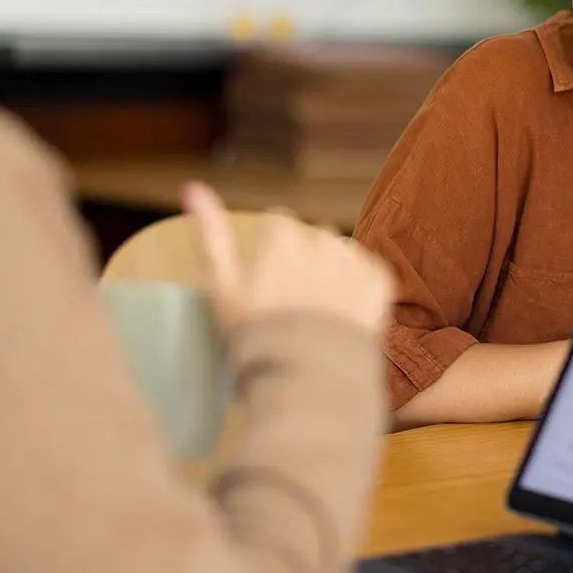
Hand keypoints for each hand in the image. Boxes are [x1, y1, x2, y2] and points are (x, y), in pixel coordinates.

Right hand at [185, 181, 393, 335]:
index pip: (278, 225)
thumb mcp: (222, 289)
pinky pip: (369, 273)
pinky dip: (359, 291)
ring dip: (332, 273)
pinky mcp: (381, 281)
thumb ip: (211, 234)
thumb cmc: (256, 339)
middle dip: (303, 263)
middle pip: (312, 238)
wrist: (309, 384)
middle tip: (292, 307)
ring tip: (318, 317)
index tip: (266, 288)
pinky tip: (343, 319)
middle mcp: (321, 237)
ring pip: (341, 254)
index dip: (270, 257)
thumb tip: (192, 187)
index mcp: (282, 235)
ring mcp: (354, 259)